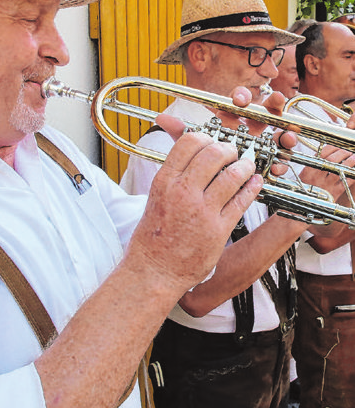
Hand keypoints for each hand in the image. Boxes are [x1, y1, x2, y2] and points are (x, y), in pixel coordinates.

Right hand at [125, 129, 262, 293]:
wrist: (154, 270)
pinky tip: (254, 183)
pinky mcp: (218, 229)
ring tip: (246, 166)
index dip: (205, 136)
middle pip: (213, 153)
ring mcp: (202, 211)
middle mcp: (182, 192)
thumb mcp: (155, 196)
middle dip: (228, 148)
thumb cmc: (152, 237)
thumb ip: (173, 174)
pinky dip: (252, 187)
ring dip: (244, 166)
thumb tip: (189, 151)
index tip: (212, 141)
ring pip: (232, 175)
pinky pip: (241, 201)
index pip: (188, 142)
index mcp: (164, 181)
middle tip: (233, 152)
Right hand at [299, 144, 354, 203]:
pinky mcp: (336, 192)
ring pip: (341, 169)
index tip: (337, 145)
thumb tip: (326, 151)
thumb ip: (314, 163)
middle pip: (333, 160)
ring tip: (354, 156)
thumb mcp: (305, 174)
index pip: (322, 153)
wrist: (304, 206)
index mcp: (309, 170)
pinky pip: (347, 181)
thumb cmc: (305, 189)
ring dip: (350, 161)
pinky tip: (354, 170)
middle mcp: (317, 176)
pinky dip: (353, 174)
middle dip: (343, 152)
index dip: (332, 147)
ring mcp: (327, 185)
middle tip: (348, 150)